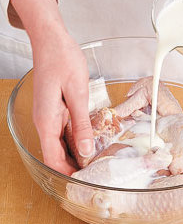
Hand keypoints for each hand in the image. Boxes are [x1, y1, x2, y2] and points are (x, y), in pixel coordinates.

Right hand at [11, 0, 93, 174]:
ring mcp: (49, 114)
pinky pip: (64, 129)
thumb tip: (85, 150)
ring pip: (60, 142)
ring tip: (97, 158)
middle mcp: (44, 121)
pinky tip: (90, 137)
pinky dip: (76, 137)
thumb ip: (81, 124)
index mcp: (47, 120)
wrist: (52, 40)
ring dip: (75, 152)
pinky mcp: (55, 107)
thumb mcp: (77, 93)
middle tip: (97, 171)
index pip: (53, 158)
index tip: (84, 183)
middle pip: (56, 153)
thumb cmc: (62, 61)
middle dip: (73, 165)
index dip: (67, 173)